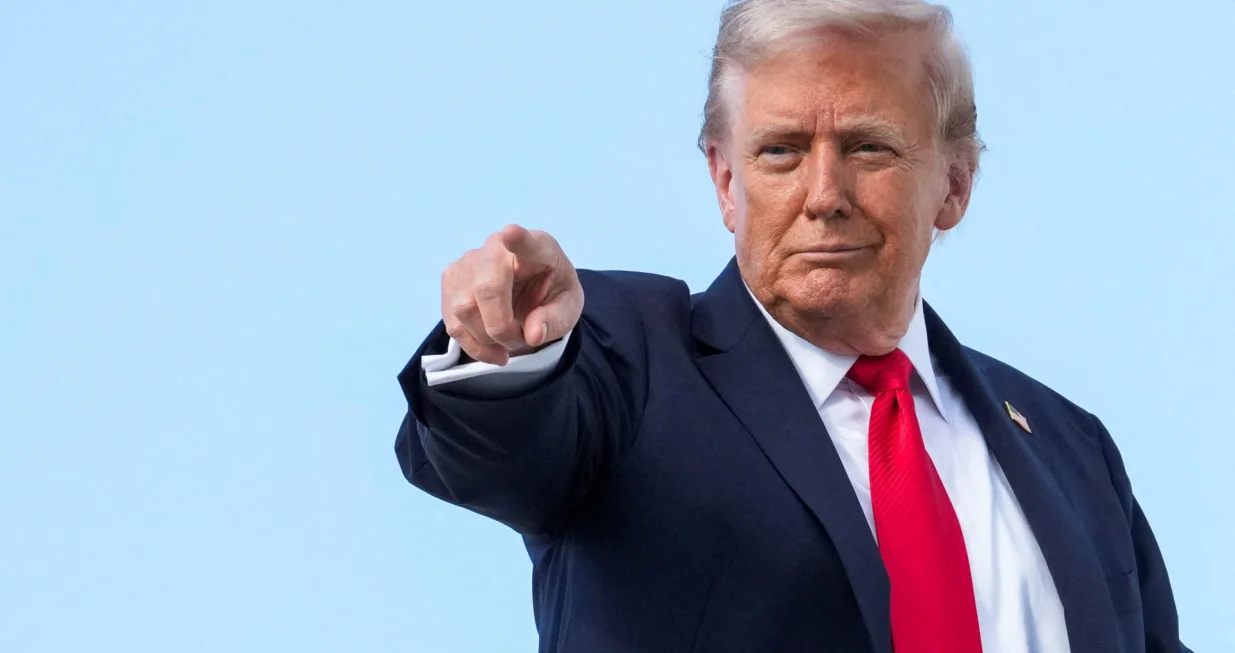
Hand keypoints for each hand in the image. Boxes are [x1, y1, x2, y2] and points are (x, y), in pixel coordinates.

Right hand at [440, 224, 583, 364]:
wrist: (532, 290)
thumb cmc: (552, 293)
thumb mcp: (568, 309)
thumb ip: (555, 320)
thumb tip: (533, 334)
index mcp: (538, 248)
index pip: (526, 242)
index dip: (518, 240)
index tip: (511, 233)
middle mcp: (497, 248)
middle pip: (486, 287)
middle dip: (501, 327)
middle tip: (520, 341)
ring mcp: (468, 262)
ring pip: (464, 308)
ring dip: (487, 339)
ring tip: (509, 343)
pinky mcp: (451, 281)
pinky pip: (454, 322)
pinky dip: (474, 345)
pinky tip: (493, 351)